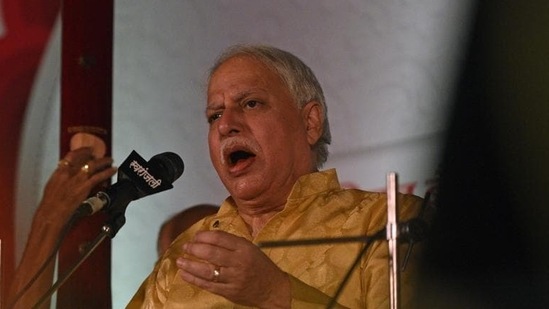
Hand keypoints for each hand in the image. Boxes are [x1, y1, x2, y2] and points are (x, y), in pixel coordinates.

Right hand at [38, 147, 116, 222]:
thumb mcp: (52, 186)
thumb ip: (62, 178)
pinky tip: (112, 170)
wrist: (51, 214)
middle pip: (84, 159)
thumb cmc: (50, 204)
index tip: (88, 149)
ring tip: (110, 160)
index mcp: (59, 172)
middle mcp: (68, 173)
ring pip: (93, 165)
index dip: (82, 151)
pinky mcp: (84, 187)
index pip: (71, 155)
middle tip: (100, 154)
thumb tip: (68, 175)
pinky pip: (98, 176)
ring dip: (103, 161)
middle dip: (94, 155)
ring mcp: (77, 179)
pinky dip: (107, 172)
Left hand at [176, 230, 290, 307]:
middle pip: (211, 253)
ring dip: (190, 265)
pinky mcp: (228, 291)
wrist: (273, 289)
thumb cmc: (261, 266)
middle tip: (186, 246)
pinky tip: (185, 274)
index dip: (204, 236)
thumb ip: (231, 243)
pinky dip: (194, 279)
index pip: (219, 238)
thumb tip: (207, 238)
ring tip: (180, 261)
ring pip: (206, 271)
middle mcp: (238, 262)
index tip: (196, 236)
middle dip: (194, 248)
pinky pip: (208, 285)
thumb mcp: (250, 248)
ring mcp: (232, 278)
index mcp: (244, 248)